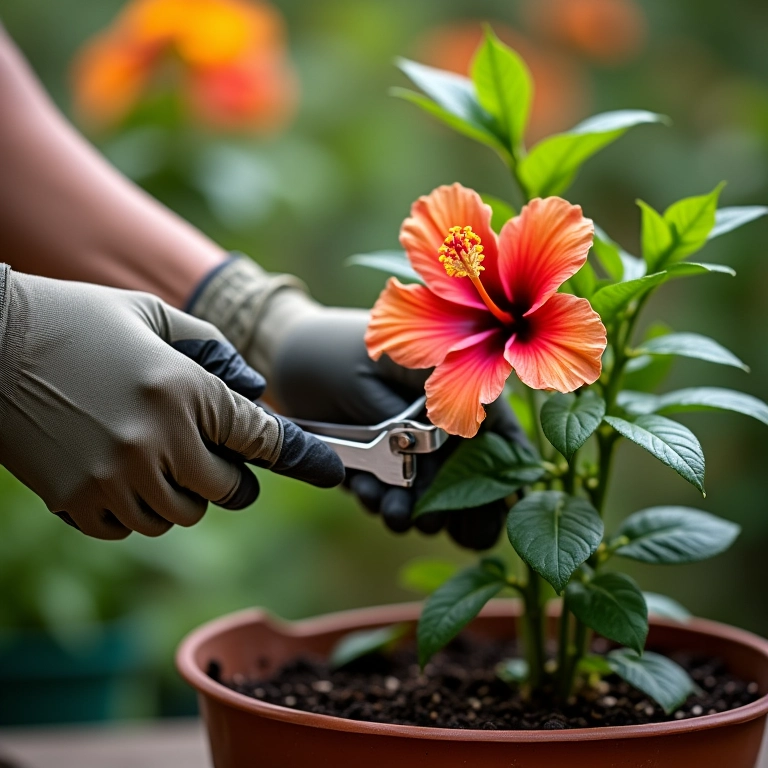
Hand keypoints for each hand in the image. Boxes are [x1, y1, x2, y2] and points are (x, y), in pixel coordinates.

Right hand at [0, 267, 343, 538]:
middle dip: (230, 475)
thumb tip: (253, 393)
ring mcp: (115, 477)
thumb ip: (214, 352)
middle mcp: (157, 440)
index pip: (262, 438)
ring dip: (182, 493)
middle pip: (228, 491)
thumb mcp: (154, 316)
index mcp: (182, 389)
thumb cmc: (78, 319)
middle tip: (211, 451)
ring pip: (180, 514)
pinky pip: (133, 526)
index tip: (328, 471)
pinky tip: (119, 471)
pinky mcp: (78, 500)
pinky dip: (139, 507)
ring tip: (155, 455)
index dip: (302, 456)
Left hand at [268, 301, 530, 549]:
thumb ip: (408, 420)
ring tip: (393, 513)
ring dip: (415, 510)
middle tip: (430, 523)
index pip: (500, 433)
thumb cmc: (331, 349)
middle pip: (471, 474)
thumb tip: (434, 469)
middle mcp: (439, 417)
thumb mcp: (375, 376)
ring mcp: (409, 442)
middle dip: (455, 507)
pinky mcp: (380, 462)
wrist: (282, 355)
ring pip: (430, 492)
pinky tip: (366, 494)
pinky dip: (382, 502)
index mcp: (454, 383)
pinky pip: (391, 494)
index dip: (506, 475)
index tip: (495, 509)